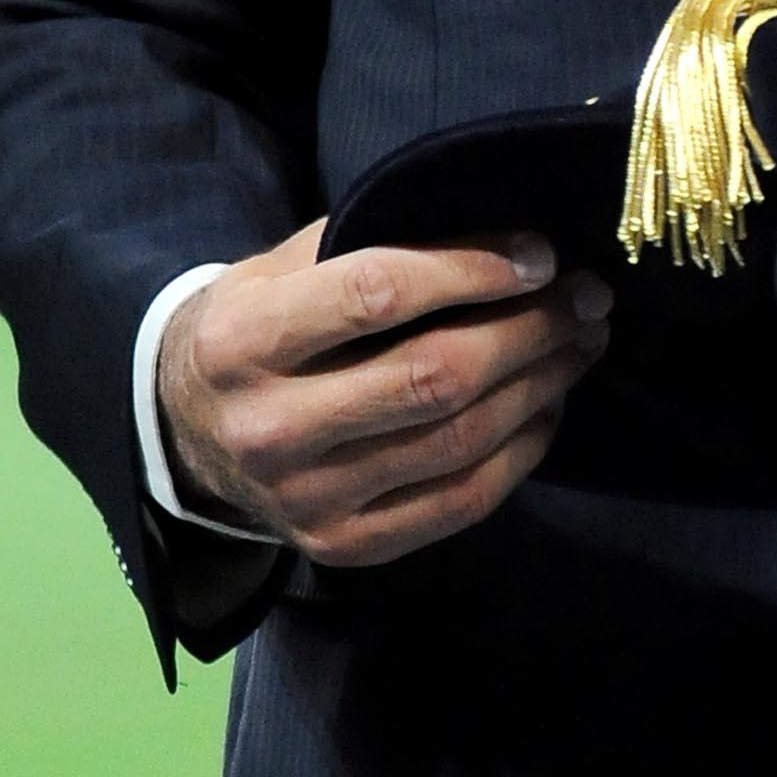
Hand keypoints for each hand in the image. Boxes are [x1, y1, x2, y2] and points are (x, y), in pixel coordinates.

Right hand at [154, 219, 608, 567]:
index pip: (377, 294)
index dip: (473, 268)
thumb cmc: (259, 324)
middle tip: (587, 295)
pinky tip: (549, 403)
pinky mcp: (345, 548)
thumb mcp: (284, 264)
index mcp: (246, 339)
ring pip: (457, 441)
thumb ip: (372, 240)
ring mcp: (307, 501)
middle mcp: (269, 428)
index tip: (540, 253)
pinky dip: (521, 449)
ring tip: (583, 339)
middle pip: (431, 376)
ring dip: (541, 384)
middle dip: (529, 329)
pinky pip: (459, 502)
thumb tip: (500, 227)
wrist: (190, 433)